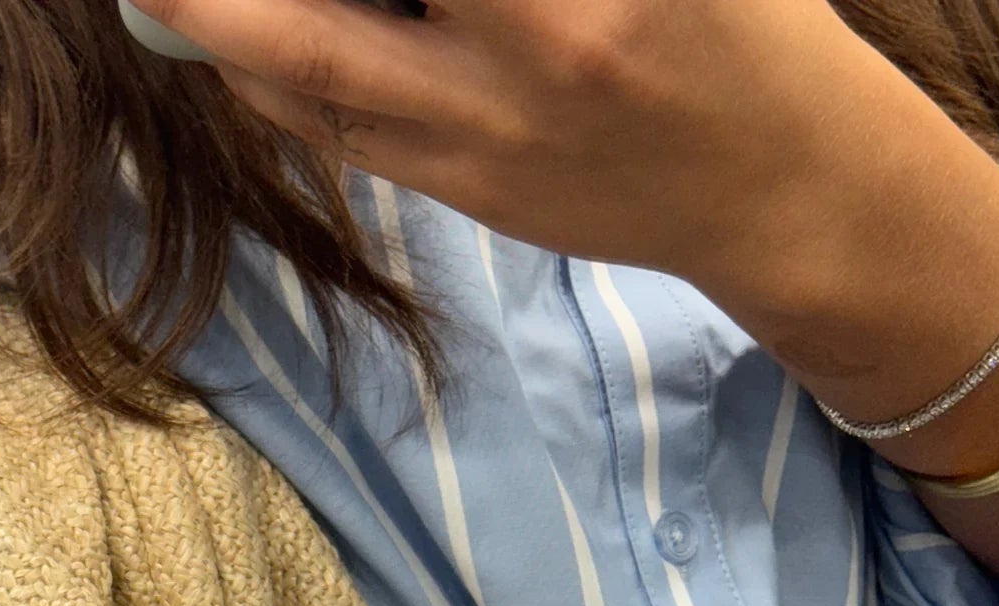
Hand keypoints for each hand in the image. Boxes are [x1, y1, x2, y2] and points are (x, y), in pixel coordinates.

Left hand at [122, 0, 899, 296]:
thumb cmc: (736, 15)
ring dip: (218, 16)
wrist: (780, 182)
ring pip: (306, 69)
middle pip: (320, 11)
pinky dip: (268, 75)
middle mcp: (526, 55)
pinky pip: (338, 129)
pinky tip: (230, 36)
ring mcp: (486, 138)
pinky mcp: (469, 194)